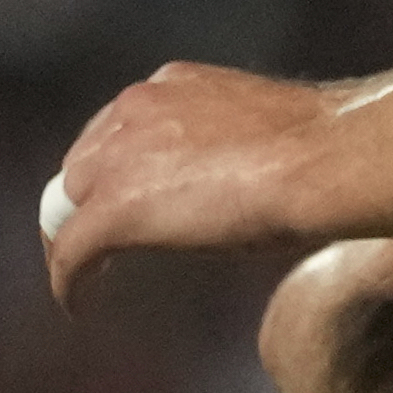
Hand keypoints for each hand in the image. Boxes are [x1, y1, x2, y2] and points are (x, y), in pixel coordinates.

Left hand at [46, 62, 337, 304]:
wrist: (326, 160)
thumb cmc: (322, 153)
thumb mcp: (263, 136)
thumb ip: (234, 147)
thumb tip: (248, 181)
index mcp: (170, 86)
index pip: (120, 130)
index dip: (119, 169)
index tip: (137, 197)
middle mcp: (133, 110)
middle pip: (83, 165)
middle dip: (88, 203)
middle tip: (105, 243)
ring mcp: (119, 158)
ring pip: (66, 204)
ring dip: (75, 240)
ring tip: (86, 277)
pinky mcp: (115, 209)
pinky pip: (72, 251)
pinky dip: (70, 282)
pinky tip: (79, 306)